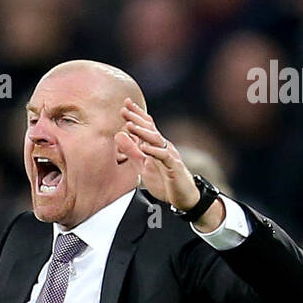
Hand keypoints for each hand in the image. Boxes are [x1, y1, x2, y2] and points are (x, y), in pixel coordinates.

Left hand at [116, 98, 225, 231]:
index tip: (125, 105)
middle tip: (124, 109)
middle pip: (150, 128)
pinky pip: (164, 156)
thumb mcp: (143, 165)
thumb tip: (119, 136)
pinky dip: (154, 151)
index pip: (146, 126)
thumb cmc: (165, 181)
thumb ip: (132, 152)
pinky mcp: (173, 167)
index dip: (136, 115)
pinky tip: (145, 148)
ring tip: (130, 126)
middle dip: (137, 118)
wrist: (183, 197)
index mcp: (156, 146)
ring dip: (143, 132)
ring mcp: (169, 155)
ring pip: (156, 140)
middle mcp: (164, 146)